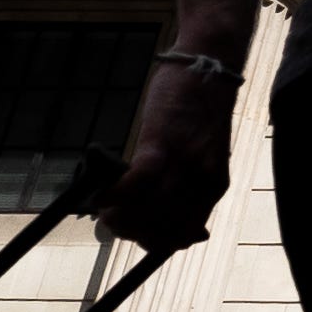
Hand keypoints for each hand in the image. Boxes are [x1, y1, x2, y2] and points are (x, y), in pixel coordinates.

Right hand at [98, 56, 239, 248]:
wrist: (210, 68)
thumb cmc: (199, 113)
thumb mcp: (203, 158)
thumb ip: (193, 191)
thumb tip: (193, 235)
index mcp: (212, 189)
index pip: (180, 237)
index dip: (150, 243)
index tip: (130, 232)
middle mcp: (202, 184)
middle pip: (160, 231)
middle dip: (130, 232)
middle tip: (109, 220)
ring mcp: (184, 165)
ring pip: (147, 214)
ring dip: (118, 218)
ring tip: (101, 208)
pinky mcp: (164, 144)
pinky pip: (136, 184)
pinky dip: (114, 195)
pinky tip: (98, 195)